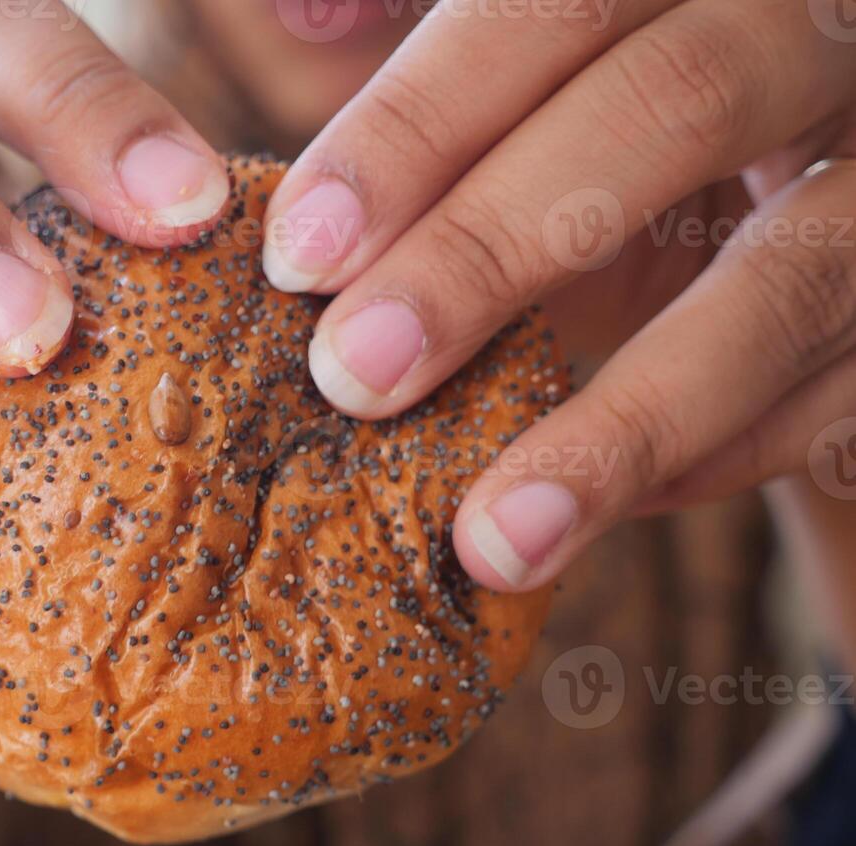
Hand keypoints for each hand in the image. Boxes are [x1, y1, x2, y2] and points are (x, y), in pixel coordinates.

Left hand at [264, 0, 855, 591]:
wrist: (819, 193)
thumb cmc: (644, 131)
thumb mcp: (556, 79)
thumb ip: (454, 68)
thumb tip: (299, 8)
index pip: (556, 7)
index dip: (418, 125)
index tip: (301, 254)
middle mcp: (823, 34)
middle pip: (672, 103)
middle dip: (490, 246)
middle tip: (353, 375)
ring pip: (788, 280)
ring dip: (625, 423)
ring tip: (492, 538)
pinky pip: (845, 400)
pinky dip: (713, 464)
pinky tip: (587, 515)